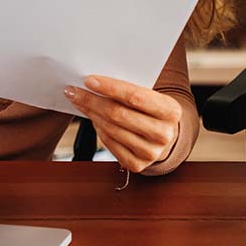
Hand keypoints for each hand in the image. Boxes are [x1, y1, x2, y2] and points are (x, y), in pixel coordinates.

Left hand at [64, 76, 182, 172]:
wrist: (164, 136)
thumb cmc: (152, 110)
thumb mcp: (152, 97)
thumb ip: (131, 90)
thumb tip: (95, 83)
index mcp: (171, 111)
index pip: (136, 97)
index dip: (110, 88)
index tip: (89, 80)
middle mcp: (163, 134)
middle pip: (119, 114)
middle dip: (92, 100)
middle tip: (74, 91)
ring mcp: (151, 152)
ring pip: (111, 129)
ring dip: (91, 114)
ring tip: (80, 102)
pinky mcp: (137, 165)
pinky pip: (110, 144)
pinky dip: (98, 129)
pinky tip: (93, 118)